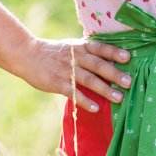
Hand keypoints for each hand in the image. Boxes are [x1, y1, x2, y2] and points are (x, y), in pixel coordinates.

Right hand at [17, 35, 134, 113]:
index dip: (113, 52)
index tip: (128, 57)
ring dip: (104, 89)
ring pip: (88, 80)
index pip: (99, 48)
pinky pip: (73, 93)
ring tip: (118, 98)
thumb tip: (113, 61)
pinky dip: (85, 101)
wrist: (27, 55)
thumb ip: (89, 52)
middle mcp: (75, 57)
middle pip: (97, 65)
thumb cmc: (54, 52)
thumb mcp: (72, 46)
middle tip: (128, 82)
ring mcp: (66, 71)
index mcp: (80, 47)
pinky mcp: (57, 83)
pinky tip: (96, 108)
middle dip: (114, 74)